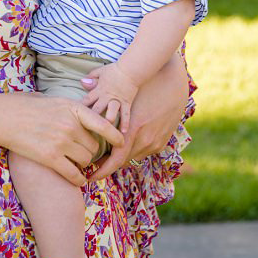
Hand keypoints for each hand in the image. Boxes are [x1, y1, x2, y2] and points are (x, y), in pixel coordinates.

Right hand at [0, 92, 123, 186]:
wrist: (3, 117)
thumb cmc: (28, 106)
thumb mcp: (56, 101)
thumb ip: (73, 110)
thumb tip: (89, 113)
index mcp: (74, 109)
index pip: (103, 124)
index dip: (116, 135)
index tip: (121, 142)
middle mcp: (70, 126)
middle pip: (94, 146)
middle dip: (93, 152)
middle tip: (88, 155)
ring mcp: (60, 142)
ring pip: (86, 160)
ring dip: (84, 164)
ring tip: (79, 164)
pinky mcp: (49, 158)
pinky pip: (73, 173)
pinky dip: (78, 179)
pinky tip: (79, 180)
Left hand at [82, 61, 138, 134]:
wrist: (130, 69)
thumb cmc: (115, 70)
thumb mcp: (100, 71)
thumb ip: (91, 77)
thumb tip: (81, 82)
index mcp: (98, 90)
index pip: (86, 100)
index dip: (79, 108)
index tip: (73, 118)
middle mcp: (106, 97)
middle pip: (96, 109)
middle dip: (91, 119)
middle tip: (85, 130)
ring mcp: (117, 100)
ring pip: (111, 112)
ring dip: (108, 121)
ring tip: (105, 132)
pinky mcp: (126, 102)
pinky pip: (126, 113)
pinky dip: (125, 122)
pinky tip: (123, 132)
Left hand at [88, 53, 189, 180]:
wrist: (175, 80)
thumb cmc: (149, 83)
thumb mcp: (126, 90)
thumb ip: (102, 89)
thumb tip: (82, 82)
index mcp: (134, 130)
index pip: (115, 161)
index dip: (102, 172)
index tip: (90, 177)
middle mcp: (145, 140)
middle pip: (122, 161)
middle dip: (108, 163)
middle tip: (95, 162)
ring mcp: (156, 142)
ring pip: (133, 157)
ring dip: (122, 155)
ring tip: (110, 149)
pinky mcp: (162, 141)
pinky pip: (144, 152)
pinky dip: (134, 149)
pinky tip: (128, 140)